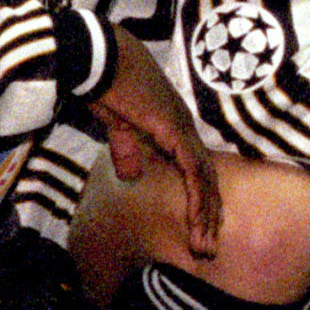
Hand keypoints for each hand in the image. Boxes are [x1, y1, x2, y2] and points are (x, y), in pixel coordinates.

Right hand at [90, 47, 223, 256]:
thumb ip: (128, 150)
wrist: (100, 60)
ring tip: (204, 247)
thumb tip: (132, 175)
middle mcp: (185, 130)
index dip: (200, 203)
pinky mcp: (175, 130)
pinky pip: (193, 171)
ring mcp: (183, 129)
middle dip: (209, 217)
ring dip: (206, 216)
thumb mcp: (118, 127)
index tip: (198, 232)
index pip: (197, 172)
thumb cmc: (107, 86)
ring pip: (206, 180)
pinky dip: (198, 198)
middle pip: (207, 180)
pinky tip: (198, 221)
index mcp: (174, 129)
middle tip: (208, 249)